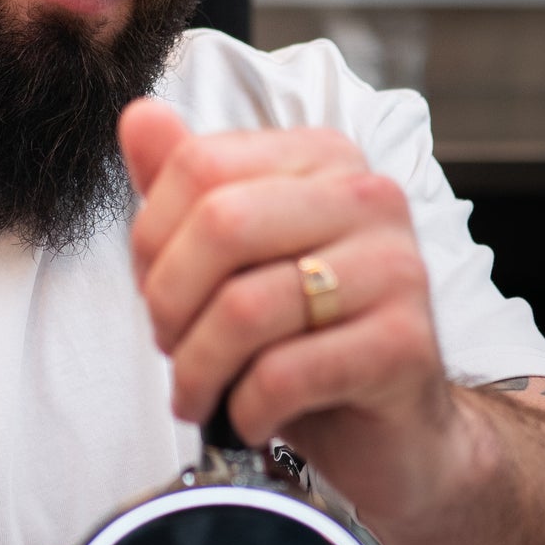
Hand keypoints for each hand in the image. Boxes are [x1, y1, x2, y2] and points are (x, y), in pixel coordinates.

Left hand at [118, 99, 465, 531]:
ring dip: (199, 367)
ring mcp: (396, 267)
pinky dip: (246, 407)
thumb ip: (184, 183)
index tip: (153, 291)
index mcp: (321, 158)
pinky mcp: (405, 344)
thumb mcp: (232, 256)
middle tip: (170, 347)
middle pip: (220, 226)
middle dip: (170, 302)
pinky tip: (249, 418)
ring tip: (198, 393)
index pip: (199, 164)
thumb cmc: (301, 334)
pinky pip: (286, 373)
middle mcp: (367, 196)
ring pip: (246, 307)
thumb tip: (138, 115)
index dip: (152, 238)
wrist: (391, 429)